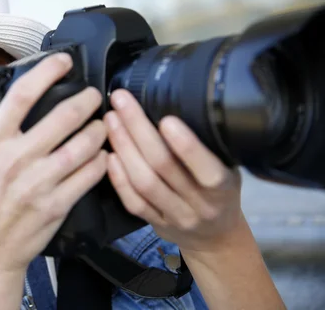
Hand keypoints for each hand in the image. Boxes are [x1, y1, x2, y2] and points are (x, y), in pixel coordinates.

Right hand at [0, 53, 107, 274]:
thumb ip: (5, 128)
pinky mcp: (55, 205)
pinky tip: (103, 155)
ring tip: (102, 125)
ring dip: (99, 130)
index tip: (64, 61)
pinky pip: (90, 175)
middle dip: (88, 101)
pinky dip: (101, 161)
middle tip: (96, 96)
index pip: (22, 94)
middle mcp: (13, 159)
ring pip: (83, 146)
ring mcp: (36, 183)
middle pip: (63, 116)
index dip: (47, 71)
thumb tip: (32, 93)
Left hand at [104, 89, 242, 251]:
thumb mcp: (229, 168)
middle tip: (121, 100)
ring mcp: (175, 216)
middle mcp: (200, 204)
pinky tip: (108, 154)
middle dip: (139, 129)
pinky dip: (118, 178)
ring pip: (143, 182)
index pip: (206, 169)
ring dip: (123, 147)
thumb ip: (210, 146)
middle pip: (163, 166)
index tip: (166, 118)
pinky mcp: (155, 224)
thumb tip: (181, 101)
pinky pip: (133, 202)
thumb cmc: (219, 191)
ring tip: (111, 120)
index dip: (187, 146)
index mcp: (223, 188)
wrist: (215, 237)